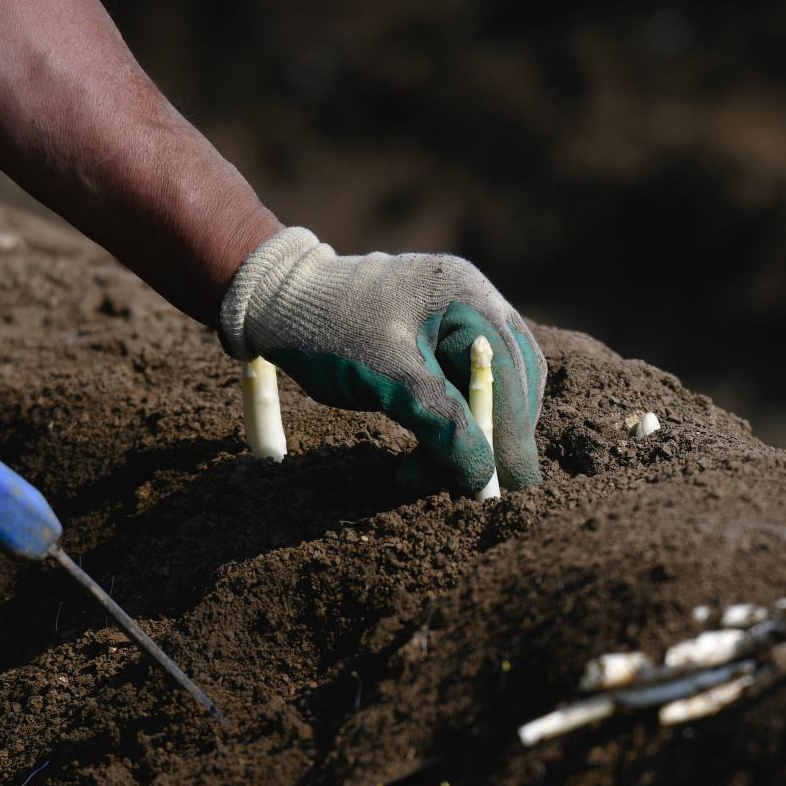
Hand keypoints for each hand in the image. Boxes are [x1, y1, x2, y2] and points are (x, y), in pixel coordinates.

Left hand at [219, 227, 545, 493]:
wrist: (272, 303)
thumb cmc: (326, 329)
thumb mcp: (385, 377)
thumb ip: (440, 422)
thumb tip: (484, 477)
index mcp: (466, 296)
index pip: (511, 370)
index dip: (514, 429)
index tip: (510, 481)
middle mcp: (470, 305)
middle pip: (508, 382)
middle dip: (489, 439)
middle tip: (471, 489)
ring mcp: (454, 325)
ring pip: (483, 395)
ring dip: (460, 443)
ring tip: (416, 478)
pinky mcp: (433, 348)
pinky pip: (456, 396)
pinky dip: (442, 432)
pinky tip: (417, 462)